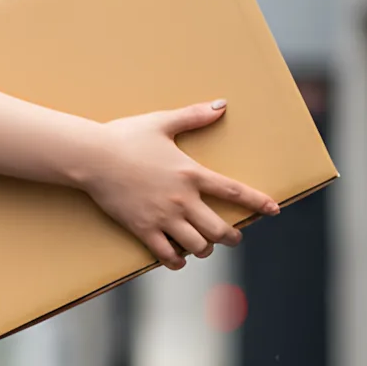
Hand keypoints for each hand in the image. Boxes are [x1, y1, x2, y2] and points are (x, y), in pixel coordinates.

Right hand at [80, 101, 278, 269]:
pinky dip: (176, 260)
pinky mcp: (142, 229)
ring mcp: (162, 218)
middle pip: (219, 229)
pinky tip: (177, 258)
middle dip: (231, 236)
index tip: (274, 210)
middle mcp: (182, 199)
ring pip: (197, 246)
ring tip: (204, 247)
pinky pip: (166, 255)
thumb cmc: (125, 137)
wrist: (92, 157)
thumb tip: (222, 105)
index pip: (234, 191)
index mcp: (191, 173)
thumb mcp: (162, 122)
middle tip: (232, 237)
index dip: (258, 202)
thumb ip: (194, 116)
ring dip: (205, 249)